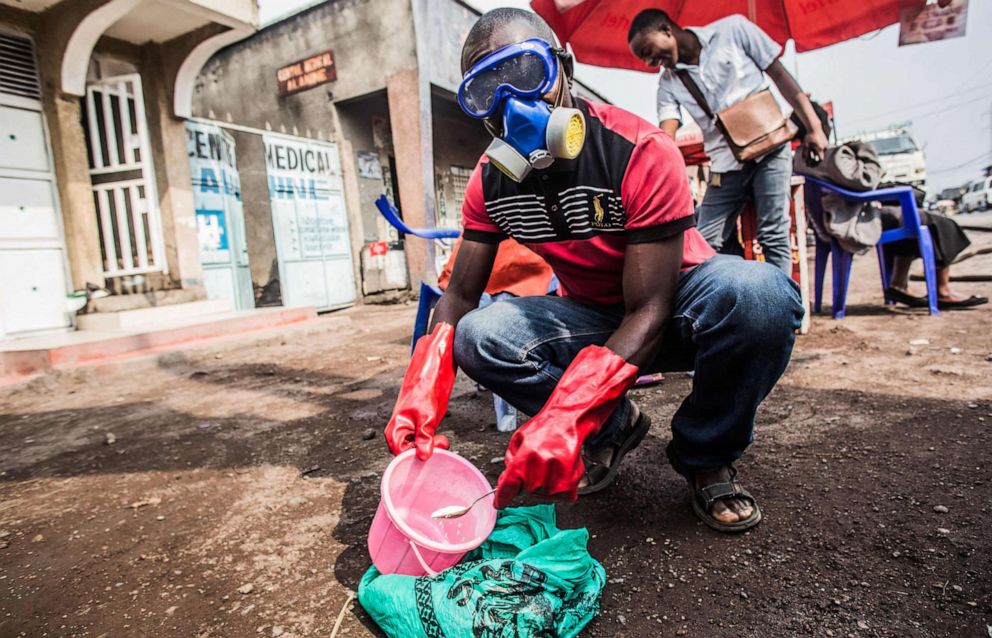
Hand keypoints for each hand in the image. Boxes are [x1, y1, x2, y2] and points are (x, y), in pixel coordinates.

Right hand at [384, 323, 455, 459]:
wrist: (432, 369)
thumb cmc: (425, 389)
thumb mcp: (427, 415)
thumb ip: (424, 436)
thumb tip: (424, 456)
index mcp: (395, 428)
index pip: (400, 454)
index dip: (415, 455)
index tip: (432, 448)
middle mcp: (400, 429)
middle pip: (409, 452)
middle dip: (424, 451)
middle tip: (441, 442)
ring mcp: (409, 426)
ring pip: (417, 446)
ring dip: (429, 446)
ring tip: (442, 439)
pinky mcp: (419, 423)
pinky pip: (422, 439)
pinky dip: (431, 441)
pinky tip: (441, 436)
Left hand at [494, 345, 637, 507]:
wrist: (570, 419)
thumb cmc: (545, 428)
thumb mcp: (519, 439)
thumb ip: (510, 461)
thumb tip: (505, 482)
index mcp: (524, 456)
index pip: (509, 485)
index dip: (503, 497)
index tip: (499, 504)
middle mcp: (539, 466)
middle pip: (527, 492)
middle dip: (529, 483)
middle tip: (537, 467)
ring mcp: (556, 474)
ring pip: (546, 496)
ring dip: (547, 487)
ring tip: (551, 467)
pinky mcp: (571, 480)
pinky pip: (563, 497)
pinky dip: (563, 490)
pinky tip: (562, 474)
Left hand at [804, 129, 827, 165]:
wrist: (815, 128)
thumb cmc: (809, 137)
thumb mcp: (806, 145)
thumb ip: (805, 154)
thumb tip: (804, 161)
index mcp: (820, 148)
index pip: (820, 159)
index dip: (816, 163)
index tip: (810, 166)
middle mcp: (824, 147)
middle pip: (821, 157)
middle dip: (815, 161)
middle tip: (809, 164)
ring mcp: (826, 145)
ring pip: (821, 153)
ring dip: (816, 156)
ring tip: (810, 158)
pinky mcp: (826, 143)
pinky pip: (822, 149)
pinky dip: (818, 152)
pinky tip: (812, 152)